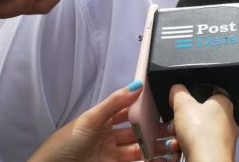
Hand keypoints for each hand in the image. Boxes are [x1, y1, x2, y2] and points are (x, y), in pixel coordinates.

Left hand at [28, 81, 175, 161]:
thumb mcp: (90, 119)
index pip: (129, 110)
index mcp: (102, 120)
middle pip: (137, 131)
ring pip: (140, 149)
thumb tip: (136, 85)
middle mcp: (109, 136)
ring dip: (156, 147)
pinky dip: (150, 161)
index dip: (145, 108)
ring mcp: (112, 154)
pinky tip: (161, 159)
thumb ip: (113, 103)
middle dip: (155, 129)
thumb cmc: (64, 145)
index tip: (163, 106)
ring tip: (172, 145)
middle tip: (174, 127)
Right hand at [168, 84, 237, 161]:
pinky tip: (181, 151)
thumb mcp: (183, 105)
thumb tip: (176, 89)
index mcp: (224, 104)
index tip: (182, 103)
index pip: (210, 93)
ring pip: (198, 133)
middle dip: (183, 121)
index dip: (193, 96)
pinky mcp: (217, 155)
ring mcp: (224, 141)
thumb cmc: (202, 136)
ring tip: (176, 140)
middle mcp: (228, 122)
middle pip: (200, 115)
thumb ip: (179, 92)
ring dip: (183, 136)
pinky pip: (199, 148)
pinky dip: (188, 148)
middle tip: (175, 125)